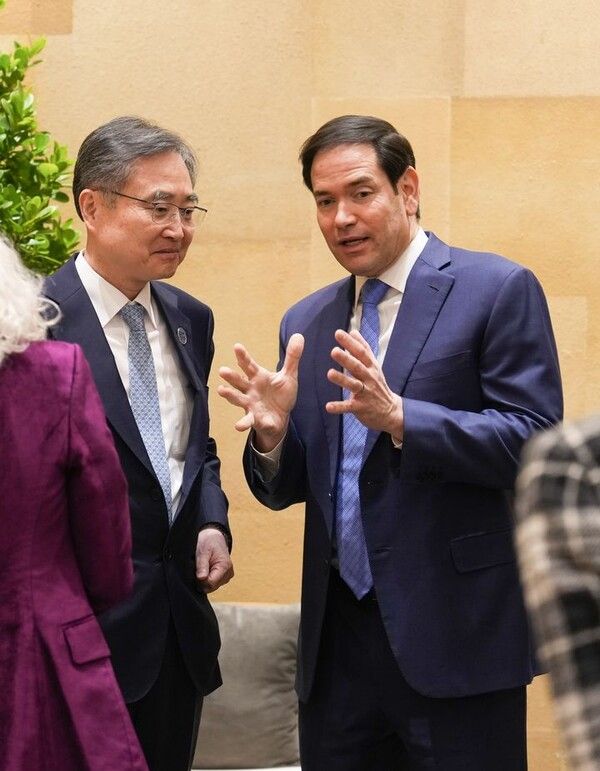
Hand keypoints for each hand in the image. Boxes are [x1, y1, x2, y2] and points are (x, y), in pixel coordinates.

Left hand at [195, 528, 233, 592]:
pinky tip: (205, 569)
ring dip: (204, 580)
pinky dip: (207, 579)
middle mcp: (228, 573)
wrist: (214, 537)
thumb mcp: (203, 551)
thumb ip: (202, 566)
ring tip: (202, 567)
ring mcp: (227, 576)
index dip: (200, 580)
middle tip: (197, 568)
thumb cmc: (208, 542)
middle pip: (211, 587)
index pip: (210, 583)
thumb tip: (201, 579)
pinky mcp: (224, 577)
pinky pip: (213, 584)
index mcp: (224, 566)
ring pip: (211, 587)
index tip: (195, 571)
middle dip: (201, 581)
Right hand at [218, 333, 304, 451]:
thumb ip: (292, 357)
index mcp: (258, 377)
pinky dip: (243, 423)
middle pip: (239, 381)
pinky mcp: (254, 418)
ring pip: (238, 398)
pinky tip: (239, 426)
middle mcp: (250, 389)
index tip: (237, 346)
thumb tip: (299, 335)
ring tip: (221, 390)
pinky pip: (248, 420)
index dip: (243, 356)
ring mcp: (250, 404)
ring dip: (230, 395)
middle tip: (222, 370)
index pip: (249, 365)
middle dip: (231, 376)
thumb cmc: (281, 395)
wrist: (281, 418)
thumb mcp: (288, 376)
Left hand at [326, 329, 403, 439]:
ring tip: (329, 373)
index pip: (361, 352)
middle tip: (334, 351)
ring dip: (342, 380)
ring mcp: (366, 393)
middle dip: (346, 359)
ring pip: (354, 385)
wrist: (390, 411)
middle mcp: (369, 378)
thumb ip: (363, 349)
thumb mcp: (373, 365)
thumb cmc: (377, 385)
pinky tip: (328, 406)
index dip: (350, 343)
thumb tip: (353, 331)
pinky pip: (349, 407)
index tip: (339, 333)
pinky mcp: (361, 407)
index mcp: (371, 367)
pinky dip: (339, 407)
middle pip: (358, 367)